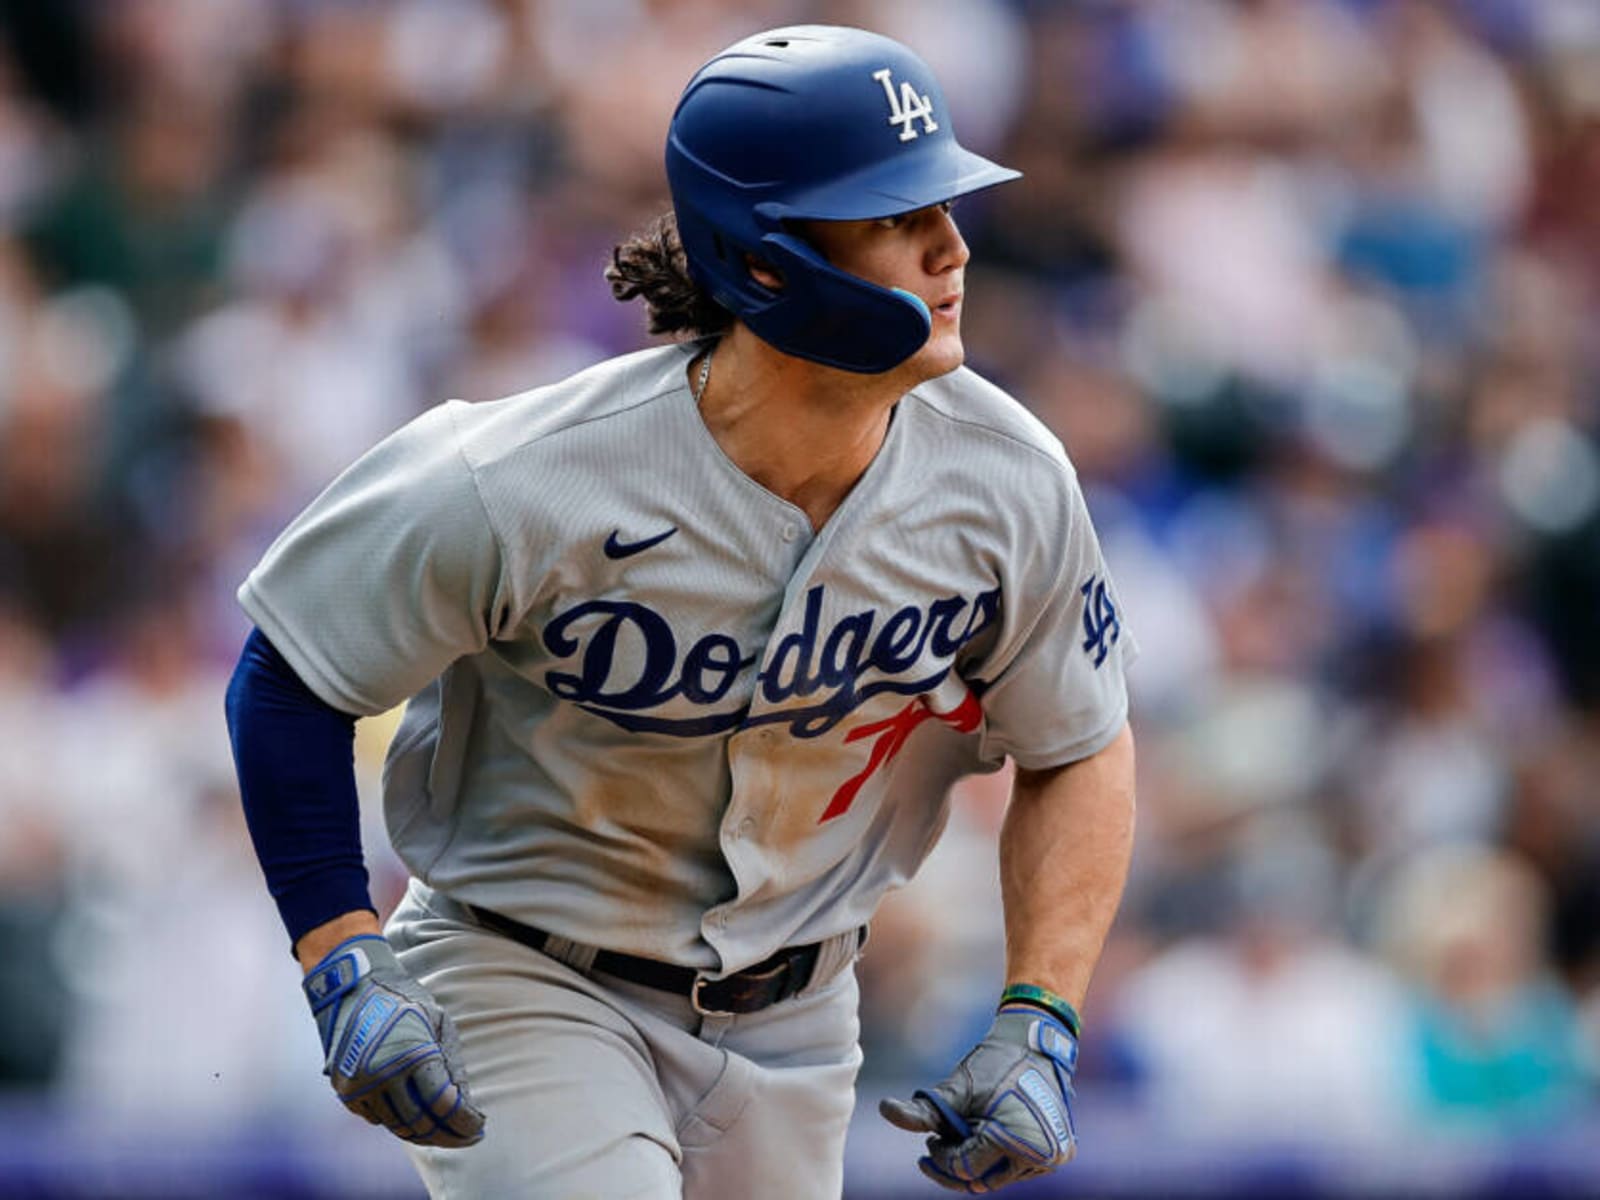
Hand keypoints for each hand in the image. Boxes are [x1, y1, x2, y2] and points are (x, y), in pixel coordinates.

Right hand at [303, 934, 485, 1146]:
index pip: (444, 1105)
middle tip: (466, 1137)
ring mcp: (360, 1086)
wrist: (353, 988)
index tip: (479, 1130)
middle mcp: (384, 1075)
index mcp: (413, 1055)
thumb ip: (452, 1067)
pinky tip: (415, 1120)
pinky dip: (397, 1124)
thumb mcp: (439, 1024)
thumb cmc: (404, 1001)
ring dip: (424, 1134)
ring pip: (398, 1126)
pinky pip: (376, 1120)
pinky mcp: (345, 1091)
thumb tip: (465, 1108)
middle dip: (449, 1135)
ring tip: (444, 1132)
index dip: (465, 1123)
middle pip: (422, 1123)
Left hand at [879, 1006, 1076, 1192]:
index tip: (930, 1141)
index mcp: (1015, 1140)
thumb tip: (884, 1110)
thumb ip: (923, 1110)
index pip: (966, 1167)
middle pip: (983, 1180)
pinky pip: (1016, 1167)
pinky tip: (982, 1138)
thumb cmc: (994, 1063)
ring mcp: (1052, 1156)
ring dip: (977, 1163)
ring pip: (999, 1176)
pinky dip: (997, 1158)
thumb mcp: (957, 1088)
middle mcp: (1040, 1155)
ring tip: (961, 1139)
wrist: (1036, 1043)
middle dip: (956, 1166)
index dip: (942, 1158)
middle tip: (937, 1147)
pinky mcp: (1057, 1152)